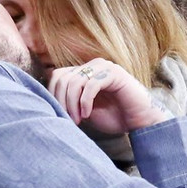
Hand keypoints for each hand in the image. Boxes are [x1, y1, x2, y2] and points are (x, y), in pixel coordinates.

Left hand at [47, 58, 170, 132]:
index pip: (57, 76)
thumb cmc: (114, 117)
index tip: (60, 116)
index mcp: (84, 73)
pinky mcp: (114, 73)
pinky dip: (85, 101)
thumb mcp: (84, 111)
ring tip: (78, 119)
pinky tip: (87, 114)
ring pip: (74, 81)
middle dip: (61, 101)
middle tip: (69, 120)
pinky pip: (91, 84)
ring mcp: (103, 67)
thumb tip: (46, 102)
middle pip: (62, 78)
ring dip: (72, 104)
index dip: (54, 96)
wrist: (140, 121)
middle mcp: (92, 66)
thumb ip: (69, 102)